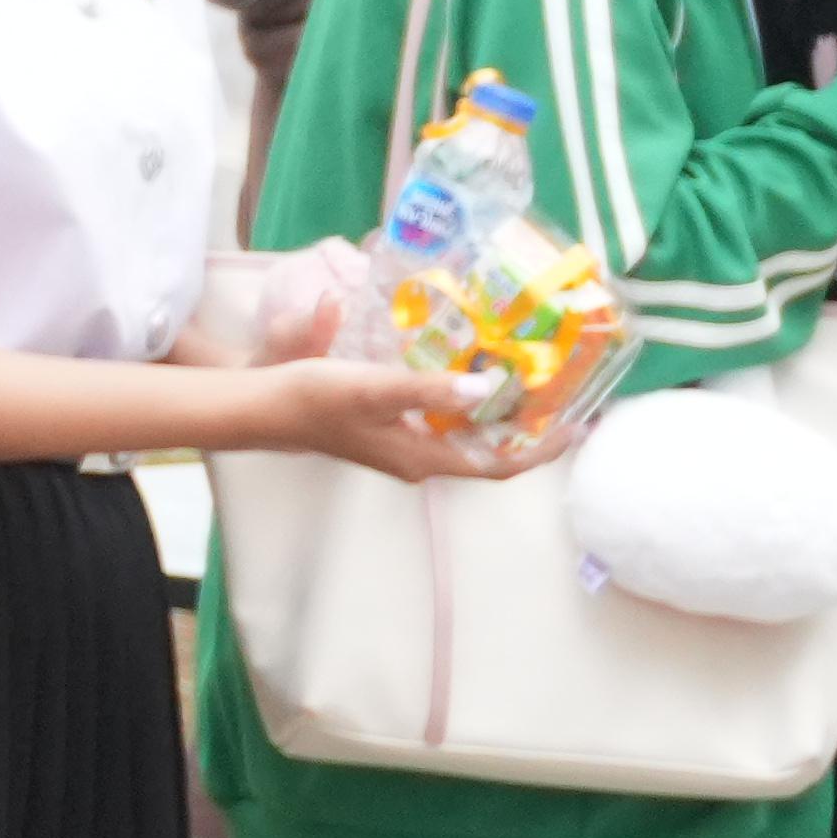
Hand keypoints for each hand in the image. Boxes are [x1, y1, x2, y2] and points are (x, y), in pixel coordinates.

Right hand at [223, 347, 556, 484]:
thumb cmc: (313, 400)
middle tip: (557, 393)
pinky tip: (464, 373)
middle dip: (525, 426)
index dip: (541, 448)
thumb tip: (485, 389)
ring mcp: (401, 445)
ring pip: (465, 435)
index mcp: (422, 457)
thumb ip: (427, 389)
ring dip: (496, 413)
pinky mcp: (385, 428)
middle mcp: (418, 458)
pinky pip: (441, 421)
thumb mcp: (372, 389)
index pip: (499, 464)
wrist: (259, 406)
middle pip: (487, 450)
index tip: (577, 425)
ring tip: (523, 379)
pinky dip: (463, 402)